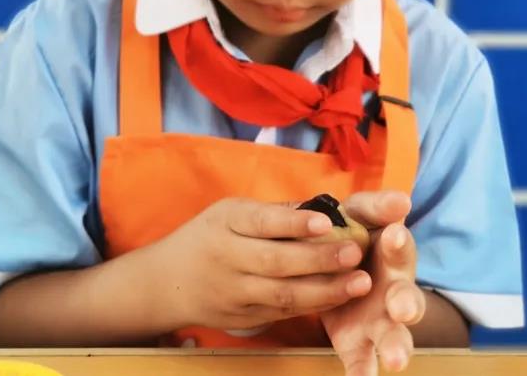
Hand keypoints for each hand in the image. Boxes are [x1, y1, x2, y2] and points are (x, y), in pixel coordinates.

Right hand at [161, 198, 373, 331]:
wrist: (167, 282)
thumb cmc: (207, 236)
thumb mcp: (230, 211)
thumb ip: (273, 212)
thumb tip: (321, 207)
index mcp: (226, 224)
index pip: (262, 222)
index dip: (294, 223)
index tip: (326, 221)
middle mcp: (229, 259)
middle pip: (276, 262)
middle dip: (320, 259)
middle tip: (355, 252)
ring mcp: (235, 294)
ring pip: (283, 295)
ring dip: (326, 290)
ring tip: (359, 282)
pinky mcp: (244, 319)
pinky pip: (282, 313)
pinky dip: (313, 306)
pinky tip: (340, 297)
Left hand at [322, 192, 424, 374]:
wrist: (327, 265)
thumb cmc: (351, 235)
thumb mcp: (359, 213)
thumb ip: (377, 207)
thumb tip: (402, 199)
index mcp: (393, 256)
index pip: (401, 248)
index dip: (399, 243)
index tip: (394, 235)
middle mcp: (393, 291)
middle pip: (407, 300)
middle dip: (406, 304)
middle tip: (401, 308)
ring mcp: (378, 320)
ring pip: (393, 336)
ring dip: (396, 347)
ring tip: (395, 360)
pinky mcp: (357, 342)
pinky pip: (362, 362)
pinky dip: (362, 374)